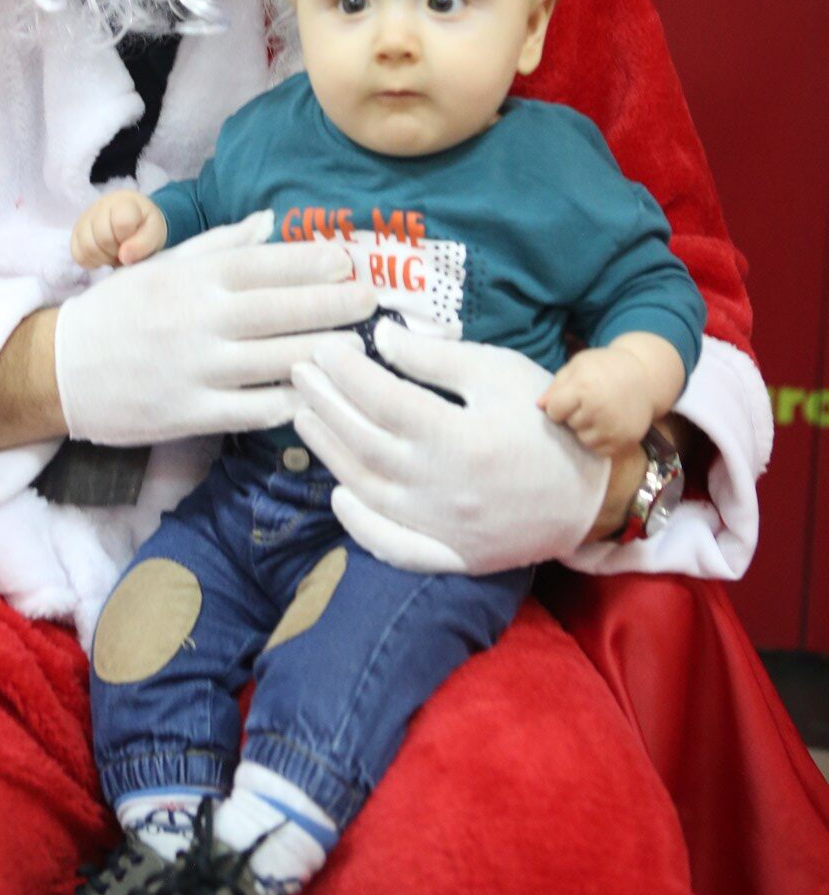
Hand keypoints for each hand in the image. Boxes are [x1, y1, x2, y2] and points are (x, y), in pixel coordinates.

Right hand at [55, 211, 376, 447]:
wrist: (60, 369)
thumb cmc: (118, 311)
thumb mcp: (162, 265)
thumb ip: (220, 245)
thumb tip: (271, 223)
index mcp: (194, 278)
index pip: (266, 264)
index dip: (314, 262)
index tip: (350, 261)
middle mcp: (200, 319)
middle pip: (283, 310)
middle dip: (335, 304)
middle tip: (372, 301)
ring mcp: (197, 368)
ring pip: (278, 361)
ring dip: (325, 353)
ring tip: (361, 348)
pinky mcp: (192, 413)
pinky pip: (256, 409)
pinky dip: (292, 402)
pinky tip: (322, 395)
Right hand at [71, 192, 167, 268]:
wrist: (133, 219)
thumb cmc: (144, 225)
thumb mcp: (155, 232)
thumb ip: (144, 243)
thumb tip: (124, 257)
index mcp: (123, 201)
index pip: (121, 223)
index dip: (129, 240)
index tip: (134, 240)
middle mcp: (99, 206)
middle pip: (103, 238)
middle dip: (117, 251)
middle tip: (125, 250)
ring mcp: (84, 219)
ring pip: (88, 248)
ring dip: (104, 258)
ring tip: (115, 252)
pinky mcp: (75, 233)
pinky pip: (78, 255)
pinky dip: (92, 261)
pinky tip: (103, 255)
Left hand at [291, 320, 609, 574]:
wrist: (594, 490)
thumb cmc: (547, 420)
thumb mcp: (499, 373)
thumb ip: (437, 359)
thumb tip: (384, 338)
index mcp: (456, 437)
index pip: (380, 399)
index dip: (346, 371)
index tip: (325, 347)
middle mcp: (441, 487)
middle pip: (364, 442)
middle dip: (325, 403)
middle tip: (300, 372)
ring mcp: (443, 528)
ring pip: (367, 489)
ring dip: (329, 451)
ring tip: (305, 415)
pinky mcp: (452, 556)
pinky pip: (394, 546)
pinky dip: (360, 525)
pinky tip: (339, 496)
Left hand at [538, 348, 654, 455]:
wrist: (645, 376)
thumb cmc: (605, 367)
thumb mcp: (578, 366)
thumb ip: (556, 386)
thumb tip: (539, 406)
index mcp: (583, 388)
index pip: (554, 411)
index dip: (558, 406)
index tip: (568, 398)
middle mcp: (598, 410)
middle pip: (569, 425)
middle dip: (573, 416)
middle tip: (588, 403)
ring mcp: (613, 427)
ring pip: (583, 440)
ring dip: (585, 430)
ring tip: (598, 413)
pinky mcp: (625, 440)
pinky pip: (600, 450)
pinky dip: (600, 440)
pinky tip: (607, 423)